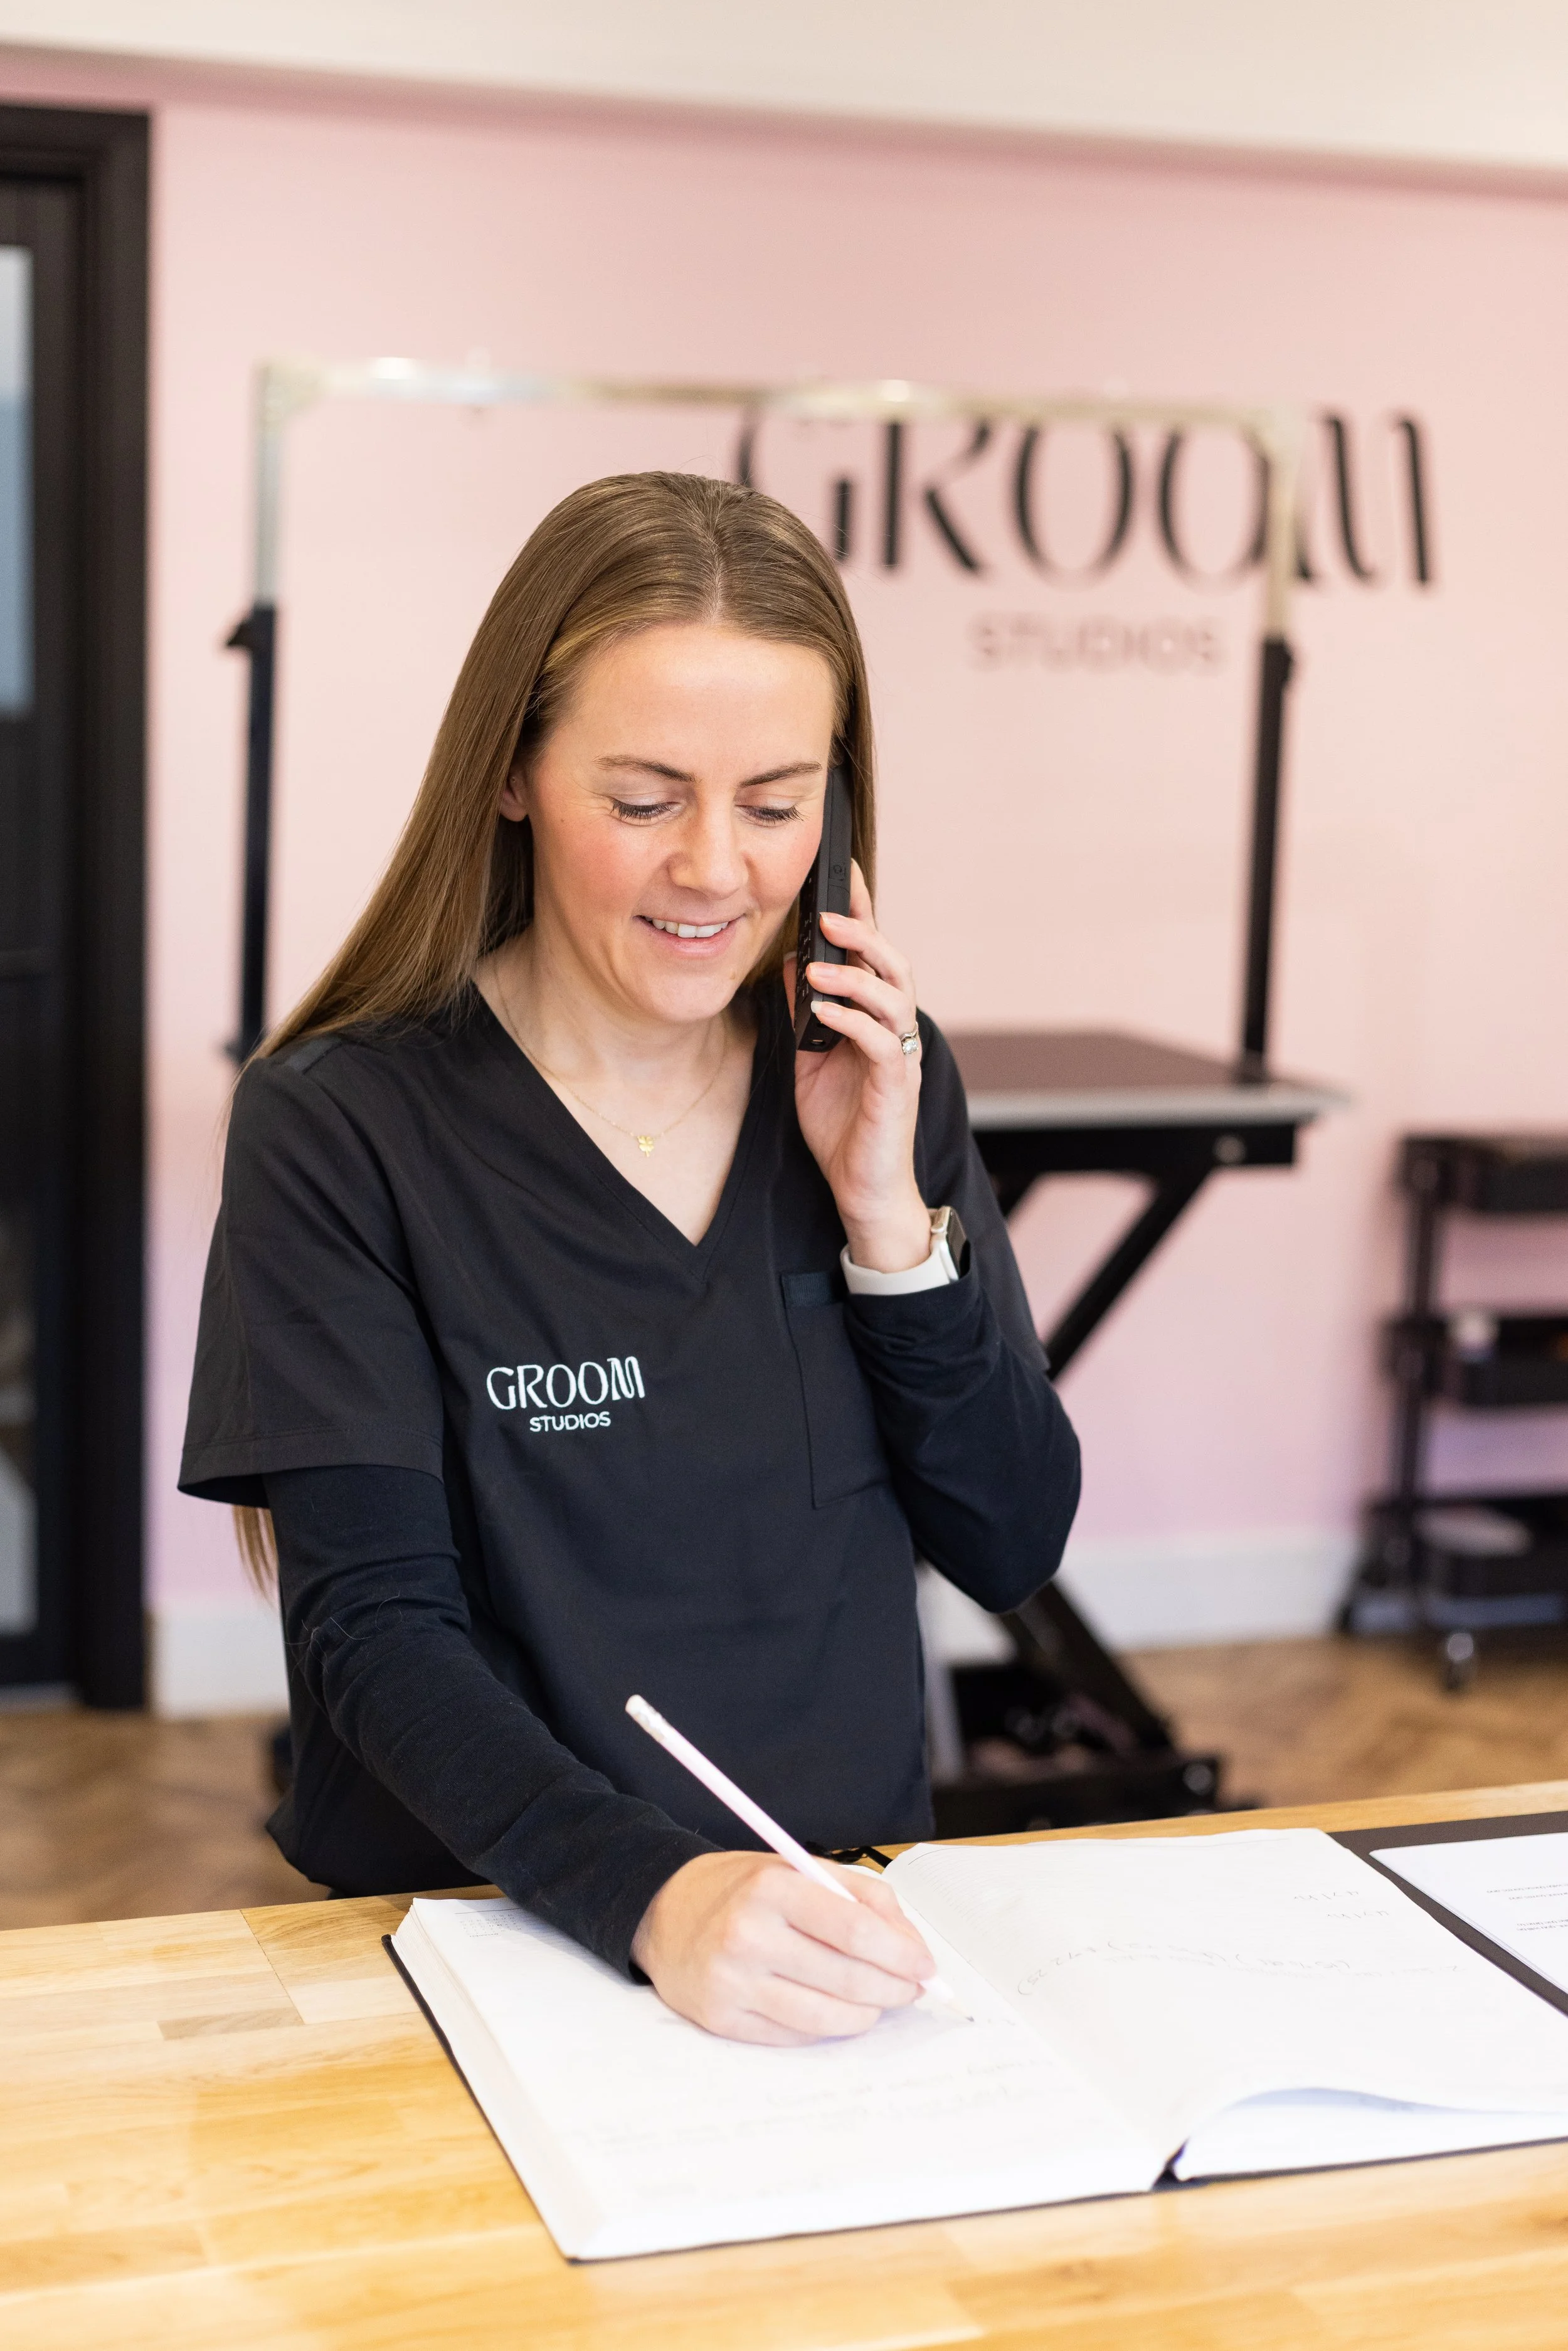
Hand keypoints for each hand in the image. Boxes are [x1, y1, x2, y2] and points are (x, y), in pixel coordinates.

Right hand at [630, 1850, 937, 2043]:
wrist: (665, 1913)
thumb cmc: (743, 1890)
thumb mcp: (800, 1869)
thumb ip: (863, 1897)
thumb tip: (911, 1947)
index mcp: (772, 1888)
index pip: (855, 1929)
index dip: (901, 1953)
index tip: (925, 1966)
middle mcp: (749, 1936)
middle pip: (847, 1978)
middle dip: (894, 1988)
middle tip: (912, 1988)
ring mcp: (733, 1983)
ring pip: (826, 2018)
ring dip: (865, 2013)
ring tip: (876, 2001)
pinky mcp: (723, 2021)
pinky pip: (795, 2037)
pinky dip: (826, 2027)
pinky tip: (833, 2009)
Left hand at [785, 861, 929, 1273]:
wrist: (863, 1189)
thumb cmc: (841, 1125)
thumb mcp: (809, 1059)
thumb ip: (804, 1012)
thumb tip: (791, 962)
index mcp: (876, 1020)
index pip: (873, 957)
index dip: (861, 914)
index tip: (840, 874)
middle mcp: (895, 1032)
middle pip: (894, 966)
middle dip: (863, 934)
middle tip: (825, 915)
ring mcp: (900, 1058)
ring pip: (895, 998)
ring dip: (856, 974)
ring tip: (822, 963)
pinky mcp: (895, 1088)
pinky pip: (881, 1044)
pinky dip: (853, 1022)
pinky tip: (824, 1012)